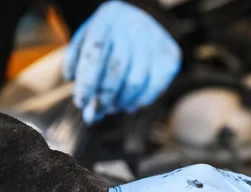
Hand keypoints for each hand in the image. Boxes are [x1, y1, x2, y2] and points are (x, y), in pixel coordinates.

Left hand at [63, 1, 180, 123]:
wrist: (137, 23)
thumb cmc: (106, 41)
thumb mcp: (85, 48)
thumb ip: (80, 75)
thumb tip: (89, 112)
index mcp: (106, 20)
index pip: (95, 54)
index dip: (87, 83)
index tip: (81, 102)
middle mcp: (133, 25)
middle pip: (117, 70)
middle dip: (105, 98)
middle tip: (97, 112)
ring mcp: (155, 40)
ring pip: (136, 83)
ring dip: (122, 102)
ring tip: (114, 106)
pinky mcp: (170, 56)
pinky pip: (155, 88)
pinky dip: (141, 102)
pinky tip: (131, 104)